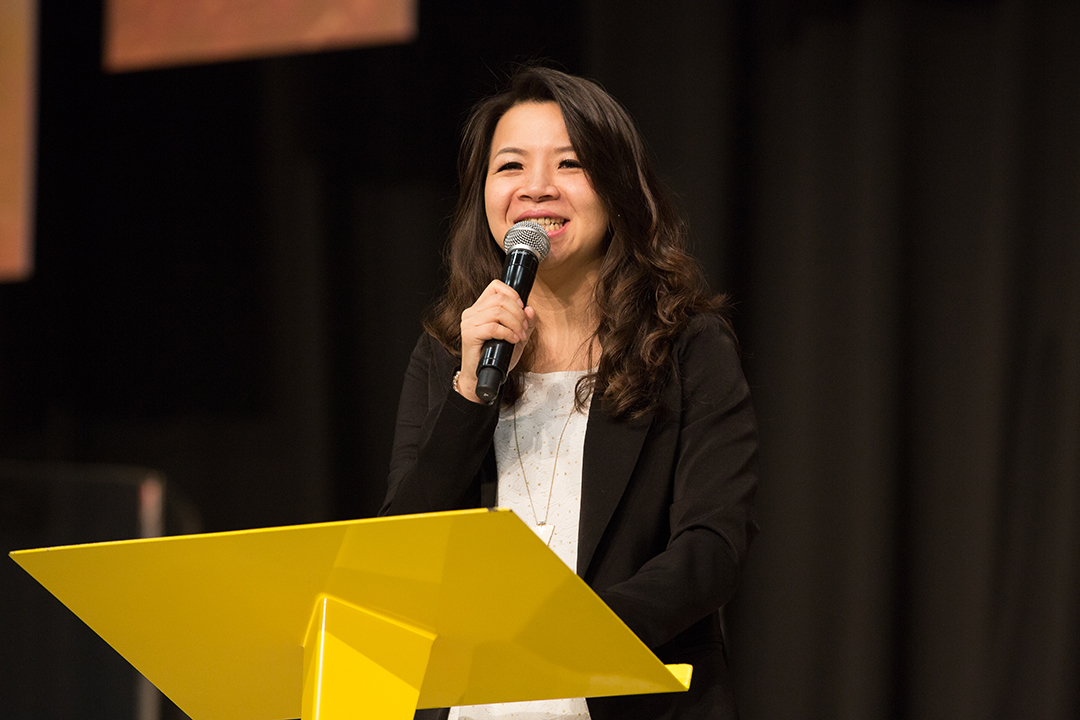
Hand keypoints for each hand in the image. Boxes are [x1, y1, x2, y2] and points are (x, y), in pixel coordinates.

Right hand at [457, 280, 535, 402]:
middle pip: (500, 299)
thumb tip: (530, 309)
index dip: (512, 294)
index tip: (522, 308)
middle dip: (518, 313)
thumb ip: (525, 323)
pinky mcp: (469, 335)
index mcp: (480, 307)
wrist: (480, 376)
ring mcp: (469, 323)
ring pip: (497, 312)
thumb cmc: (496, 356)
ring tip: (519, 336)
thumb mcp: (516, 336)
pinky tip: (512, 340)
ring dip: (514, 323)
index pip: (495, 286)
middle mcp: (472, 312)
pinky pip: (493, 327)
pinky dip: (507, 333)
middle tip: (523, 328)